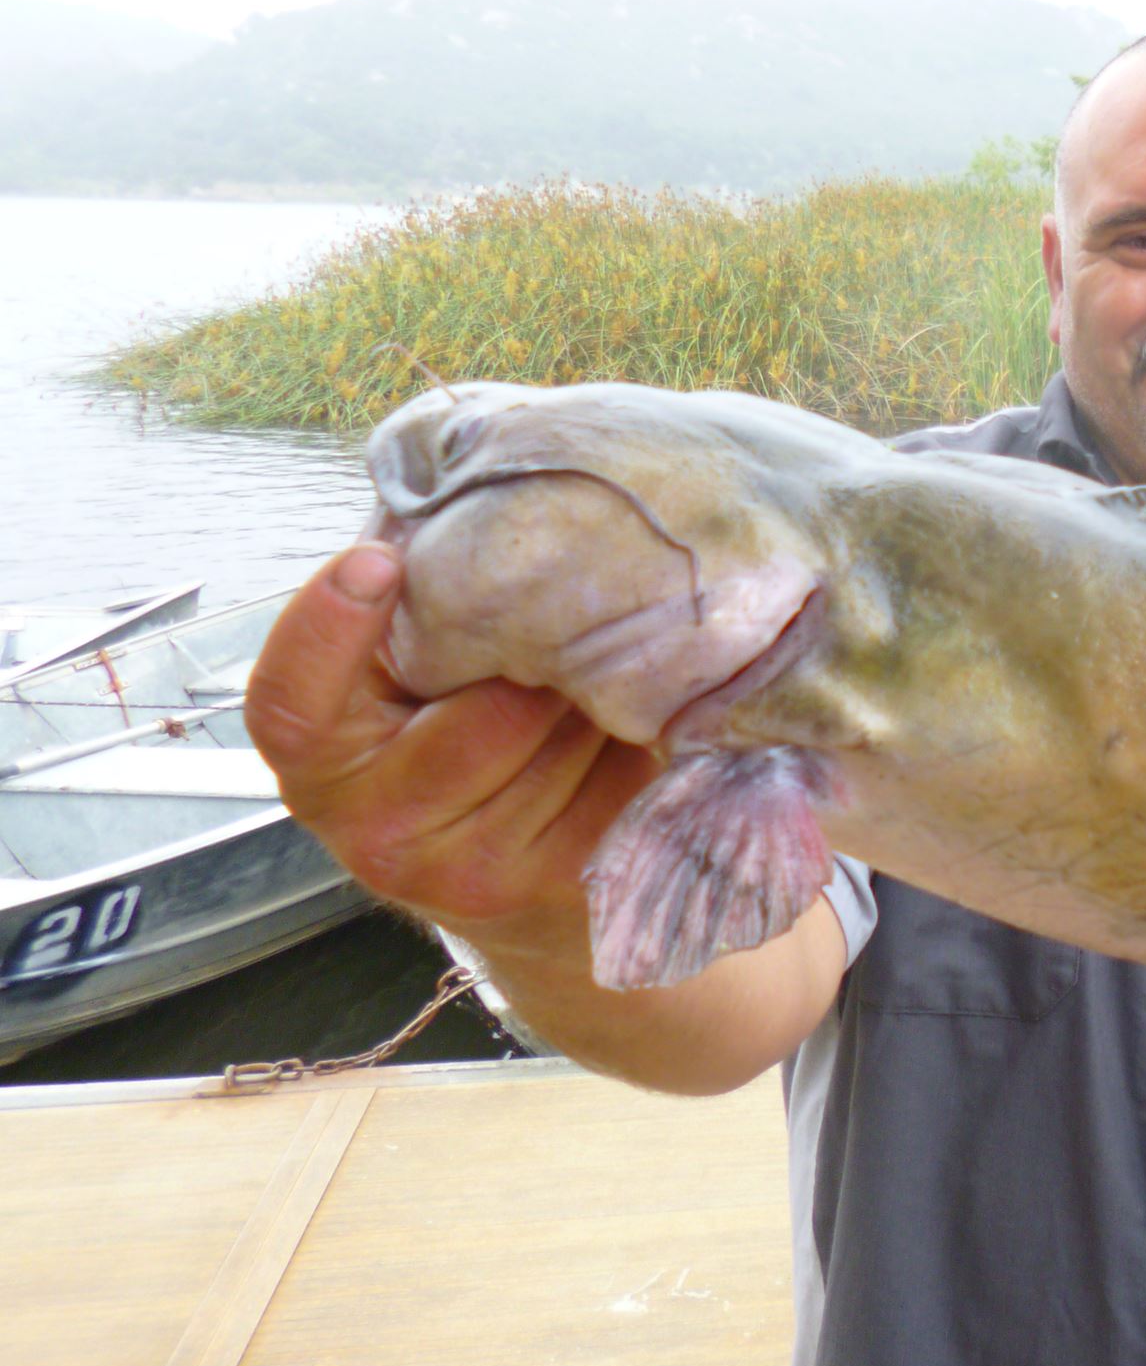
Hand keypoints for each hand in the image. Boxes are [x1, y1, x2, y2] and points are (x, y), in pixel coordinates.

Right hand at [243, 541, 659, 936]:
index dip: (327, 628)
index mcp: (319, 755)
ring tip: (593, 678)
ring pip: (561, 735)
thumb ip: (412, 595)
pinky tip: (624, 727)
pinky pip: (613, 778)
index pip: (293, 698)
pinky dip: (633, 736)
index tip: (375, 560)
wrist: (525, 869)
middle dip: (541, 650)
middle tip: (564, 619)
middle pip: (487, 704)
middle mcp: (375, 825)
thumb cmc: (462, 723)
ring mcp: (461, 869)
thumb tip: (445, 481)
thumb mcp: (416, 660)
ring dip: (594, 690)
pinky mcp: (548, 885)